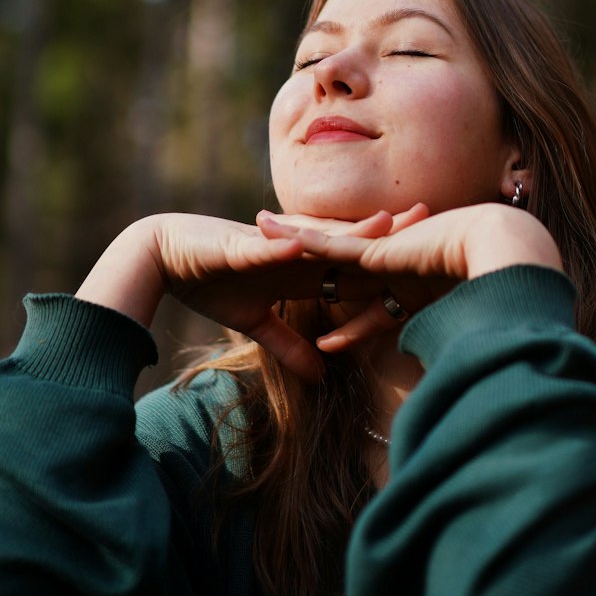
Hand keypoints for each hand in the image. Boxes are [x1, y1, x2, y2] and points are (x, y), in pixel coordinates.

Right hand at [75, 207, 431, 383]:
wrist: (163, 256)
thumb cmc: (209, 282)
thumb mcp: (255, 324)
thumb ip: (289, 345)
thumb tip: (322, 375)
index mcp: (300, 269)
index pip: (353, 266)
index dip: (388, 261)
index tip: (428, 256)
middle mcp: (293, 252)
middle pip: (348, 244)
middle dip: (387, 235)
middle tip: (433, 220)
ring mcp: (270, 245)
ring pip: (318, 239)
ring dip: (349, 232)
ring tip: (386, 222)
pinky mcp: (240, 245)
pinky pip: (268, 248)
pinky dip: (287, 248)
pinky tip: (308, 246)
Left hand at [257, 203, 562, 353]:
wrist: (505, 262)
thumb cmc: (496, 300)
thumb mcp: (463, 334)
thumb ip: (444, 353)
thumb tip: (446, 388)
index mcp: (412, 292)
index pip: (370, 306)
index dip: (347, 318)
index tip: (326, 334)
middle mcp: (394, 272)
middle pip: (339, 272)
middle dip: (306, 266)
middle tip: (272, 259)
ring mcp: (385, 260)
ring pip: (326, 253)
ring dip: (291, 243)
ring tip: (258, 227)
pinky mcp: (377, 251)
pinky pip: (329, 247)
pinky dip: (300, 241)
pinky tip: (271, 233)